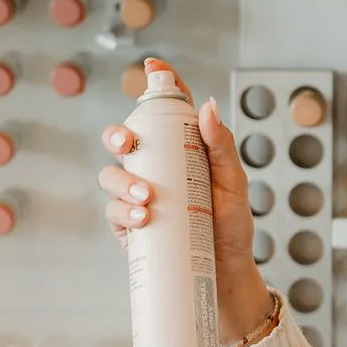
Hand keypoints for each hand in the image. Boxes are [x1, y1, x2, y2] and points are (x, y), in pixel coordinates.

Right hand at [95, 64, 267, 346]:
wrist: (224, 280)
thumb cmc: (231, 230)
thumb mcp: (234, 185)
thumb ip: (222, 147)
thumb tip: (208, 106)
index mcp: (181, 153)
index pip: (166, 113)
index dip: (157, 85)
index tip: (153, 66)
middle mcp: (155, 170)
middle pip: (124, 141)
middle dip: (117, 134)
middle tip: (126, 143)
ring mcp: (138, 198)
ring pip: (111, 176)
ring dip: (121, 182)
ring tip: (146, 198)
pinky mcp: (130, 229)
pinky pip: (113, 213)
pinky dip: (122, 212)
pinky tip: (140, 218)